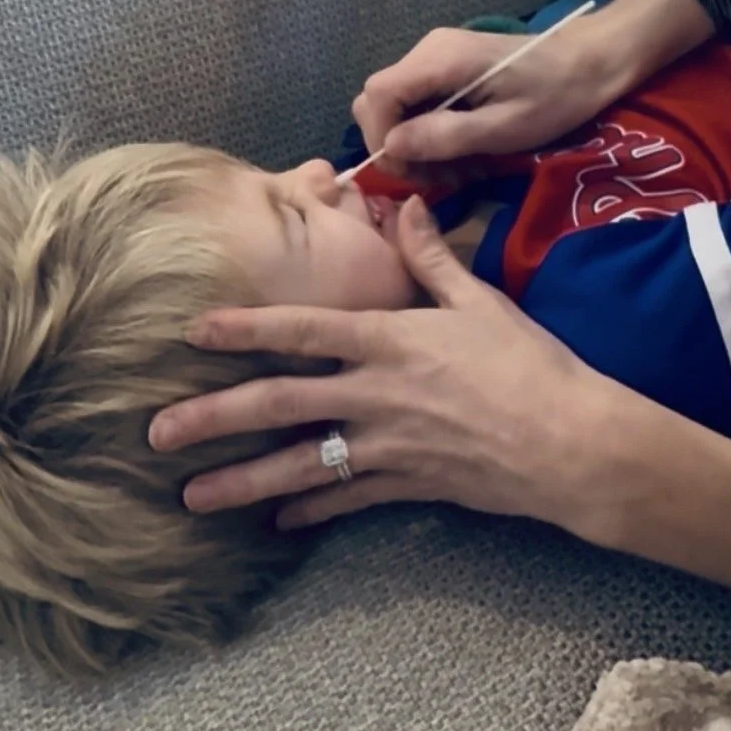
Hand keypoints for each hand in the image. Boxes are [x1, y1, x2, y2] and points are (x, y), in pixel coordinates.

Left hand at [148, 196, 625, 535]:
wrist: (574, 444)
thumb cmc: (531, 363)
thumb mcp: (480, 300)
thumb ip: (430, 257)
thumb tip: (401, 206)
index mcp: (387, 339)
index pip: (300, 329)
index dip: (243, 328)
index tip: (192, 331)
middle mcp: (373, 394)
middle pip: (278, 404)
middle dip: (212, 418)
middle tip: (155, 434)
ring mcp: (386, 445)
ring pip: (299, 465)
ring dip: (241, 481)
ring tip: (190, 498)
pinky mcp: (407, 485)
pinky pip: (347, 500)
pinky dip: (311, 509)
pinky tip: (277, 523)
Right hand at [353, 19, 610, 177]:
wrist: (592, 61)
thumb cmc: (556, 95)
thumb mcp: (506, 127)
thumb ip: (446, 136)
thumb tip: (392, 148)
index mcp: (439, 60)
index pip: (376, 96)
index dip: (381, 138)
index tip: (413, 171)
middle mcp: (428, 51)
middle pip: (378, 102)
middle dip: (398, 148)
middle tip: (438, 179)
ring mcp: (436, 57)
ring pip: (397, 107)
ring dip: (417, 146)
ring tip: (459, 171)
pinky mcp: (447, 68)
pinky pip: (418, 103)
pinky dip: (431, 134)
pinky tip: (463, 152)